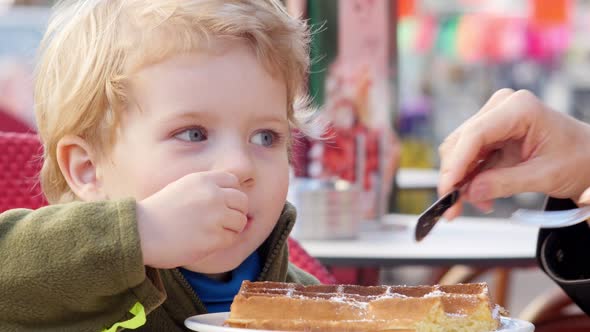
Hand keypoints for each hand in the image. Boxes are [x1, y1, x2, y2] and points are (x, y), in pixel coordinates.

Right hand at [136, 171, 247, 268]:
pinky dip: (222, 242)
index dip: (230, 194)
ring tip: (212, 233)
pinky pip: (231, 238)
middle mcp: (212, 194)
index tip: (221, 204)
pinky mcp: (214, 237)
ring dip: (230, 228)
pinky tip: (205, 242)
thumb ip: (205, 188)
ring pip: (240, 221)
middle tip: (222, 222)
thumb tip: (230, 196)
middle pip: (242, 200)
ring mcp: (215, 216)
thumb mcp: (182, 188)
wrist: (140, 233)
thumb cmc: (158, 213)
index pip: (233, 181)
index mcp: (203, 180)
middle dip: (235, 211)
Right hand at [438, 89, 589, 219]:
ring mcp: (493, 120)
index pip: (475, 134)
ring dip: (462, 181)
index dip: (456, 163)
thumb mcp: (544, 176)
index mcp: (519, 108)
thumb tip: (470, 192)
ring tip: (476, 204)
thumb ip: (505, 183)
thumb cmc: (577, 159)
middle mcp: (501, 108)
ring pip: (459, 152)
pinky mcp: (490, 134)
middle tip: (453, 208)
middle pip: (460, 143)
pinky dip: (470, 179)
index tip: (447, 189)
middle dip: (455, 177)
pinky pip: (468, 158)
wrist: (588, 158)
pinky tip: (480, 196)